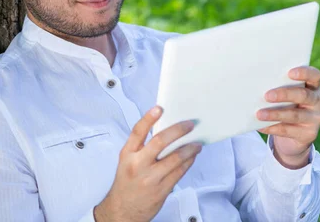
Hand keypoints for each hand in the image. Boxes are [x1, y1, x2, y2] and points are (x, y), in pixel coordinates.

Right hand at [93, 106, 201, 221]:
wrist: (122, 211)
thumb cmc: (127, 182)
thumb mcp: (127, 161)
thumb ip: (141, 146)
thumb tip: (165, 130)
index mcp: (127, 154)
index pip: (138, 132)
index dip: (149, 118)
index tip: (159, 108)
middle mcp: (138, 165)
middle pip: (160, 142)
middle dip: (178, 131)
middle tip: (189, 125)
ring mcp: (150, 178)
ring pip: (175, 158)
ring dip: (189, 148)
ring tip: (196, 143)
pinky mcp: (161, 189)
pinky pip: (180, 172)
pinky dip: (188, 162)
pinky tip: (192, 157)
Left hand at [257, 66, 319, 168]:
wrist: (294, 136)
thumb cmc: (286, 106)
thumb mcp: (286, 95)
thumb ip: (279, 87)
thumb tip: (256, 84)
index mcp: (313, 86)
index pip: (314, 75)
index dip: (304, 73)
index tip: (289, 73)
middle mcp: (318, 101)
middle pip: (304, 95)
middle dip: (284, 94)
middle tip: (267, 95)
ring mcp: (315, 118)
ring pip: (295, 115)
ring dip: (275, 114)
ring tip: (259, 114)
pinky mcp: (309, 134)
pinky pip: (289, 130)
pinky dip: (273, 127)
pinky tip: (261, 126)